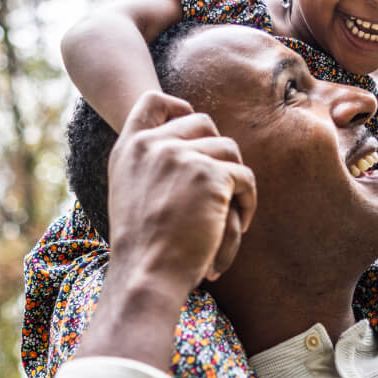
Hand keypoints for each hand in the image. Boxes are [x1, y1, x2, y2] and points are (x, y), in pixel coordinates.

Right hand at [105, 91, 256, 293]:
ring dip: (236, 180)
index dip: (179, 107)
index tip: (194, 130)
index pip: (153, 102)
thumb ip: (150, 165)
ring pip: (229, 150)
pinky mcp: (210, 175)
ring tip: (230, 212)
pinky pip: (244, 178)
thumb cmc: (143, 248)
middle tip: (222, 185)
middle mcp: (153, 145)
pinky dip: (248, 202)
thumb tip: (192, 146)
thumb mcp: (130, 194)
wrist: (146, 275)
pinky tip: (240, 224)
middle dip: (218, 151)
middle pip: (203, 122)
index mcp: (129, 149)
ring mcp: (181, 156)